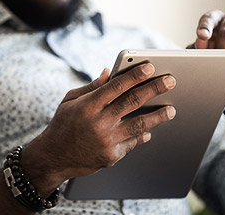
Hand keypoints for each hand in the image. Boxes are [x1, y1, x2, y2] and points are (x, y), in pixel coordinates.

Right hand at [24, 64, 175, 184]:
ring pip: (139, 124)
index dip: (135, 75)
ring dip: (157, 116)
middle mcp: (99, 122)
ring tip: (171, 109)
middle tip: (170, 81)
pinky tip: (150, 130)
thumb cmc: (62, 125)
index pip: (116, 86)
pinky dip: (142, 135)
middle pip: (132, 102)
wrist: (54, 157)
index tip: (150, 67)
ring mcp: (107, 140)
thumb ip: (91, 87)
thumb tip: (109, 72)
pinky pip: (132, 142)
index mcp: (88, 105)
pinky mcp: (112, 155)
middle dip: (154, 89)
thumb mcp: (70, 101)